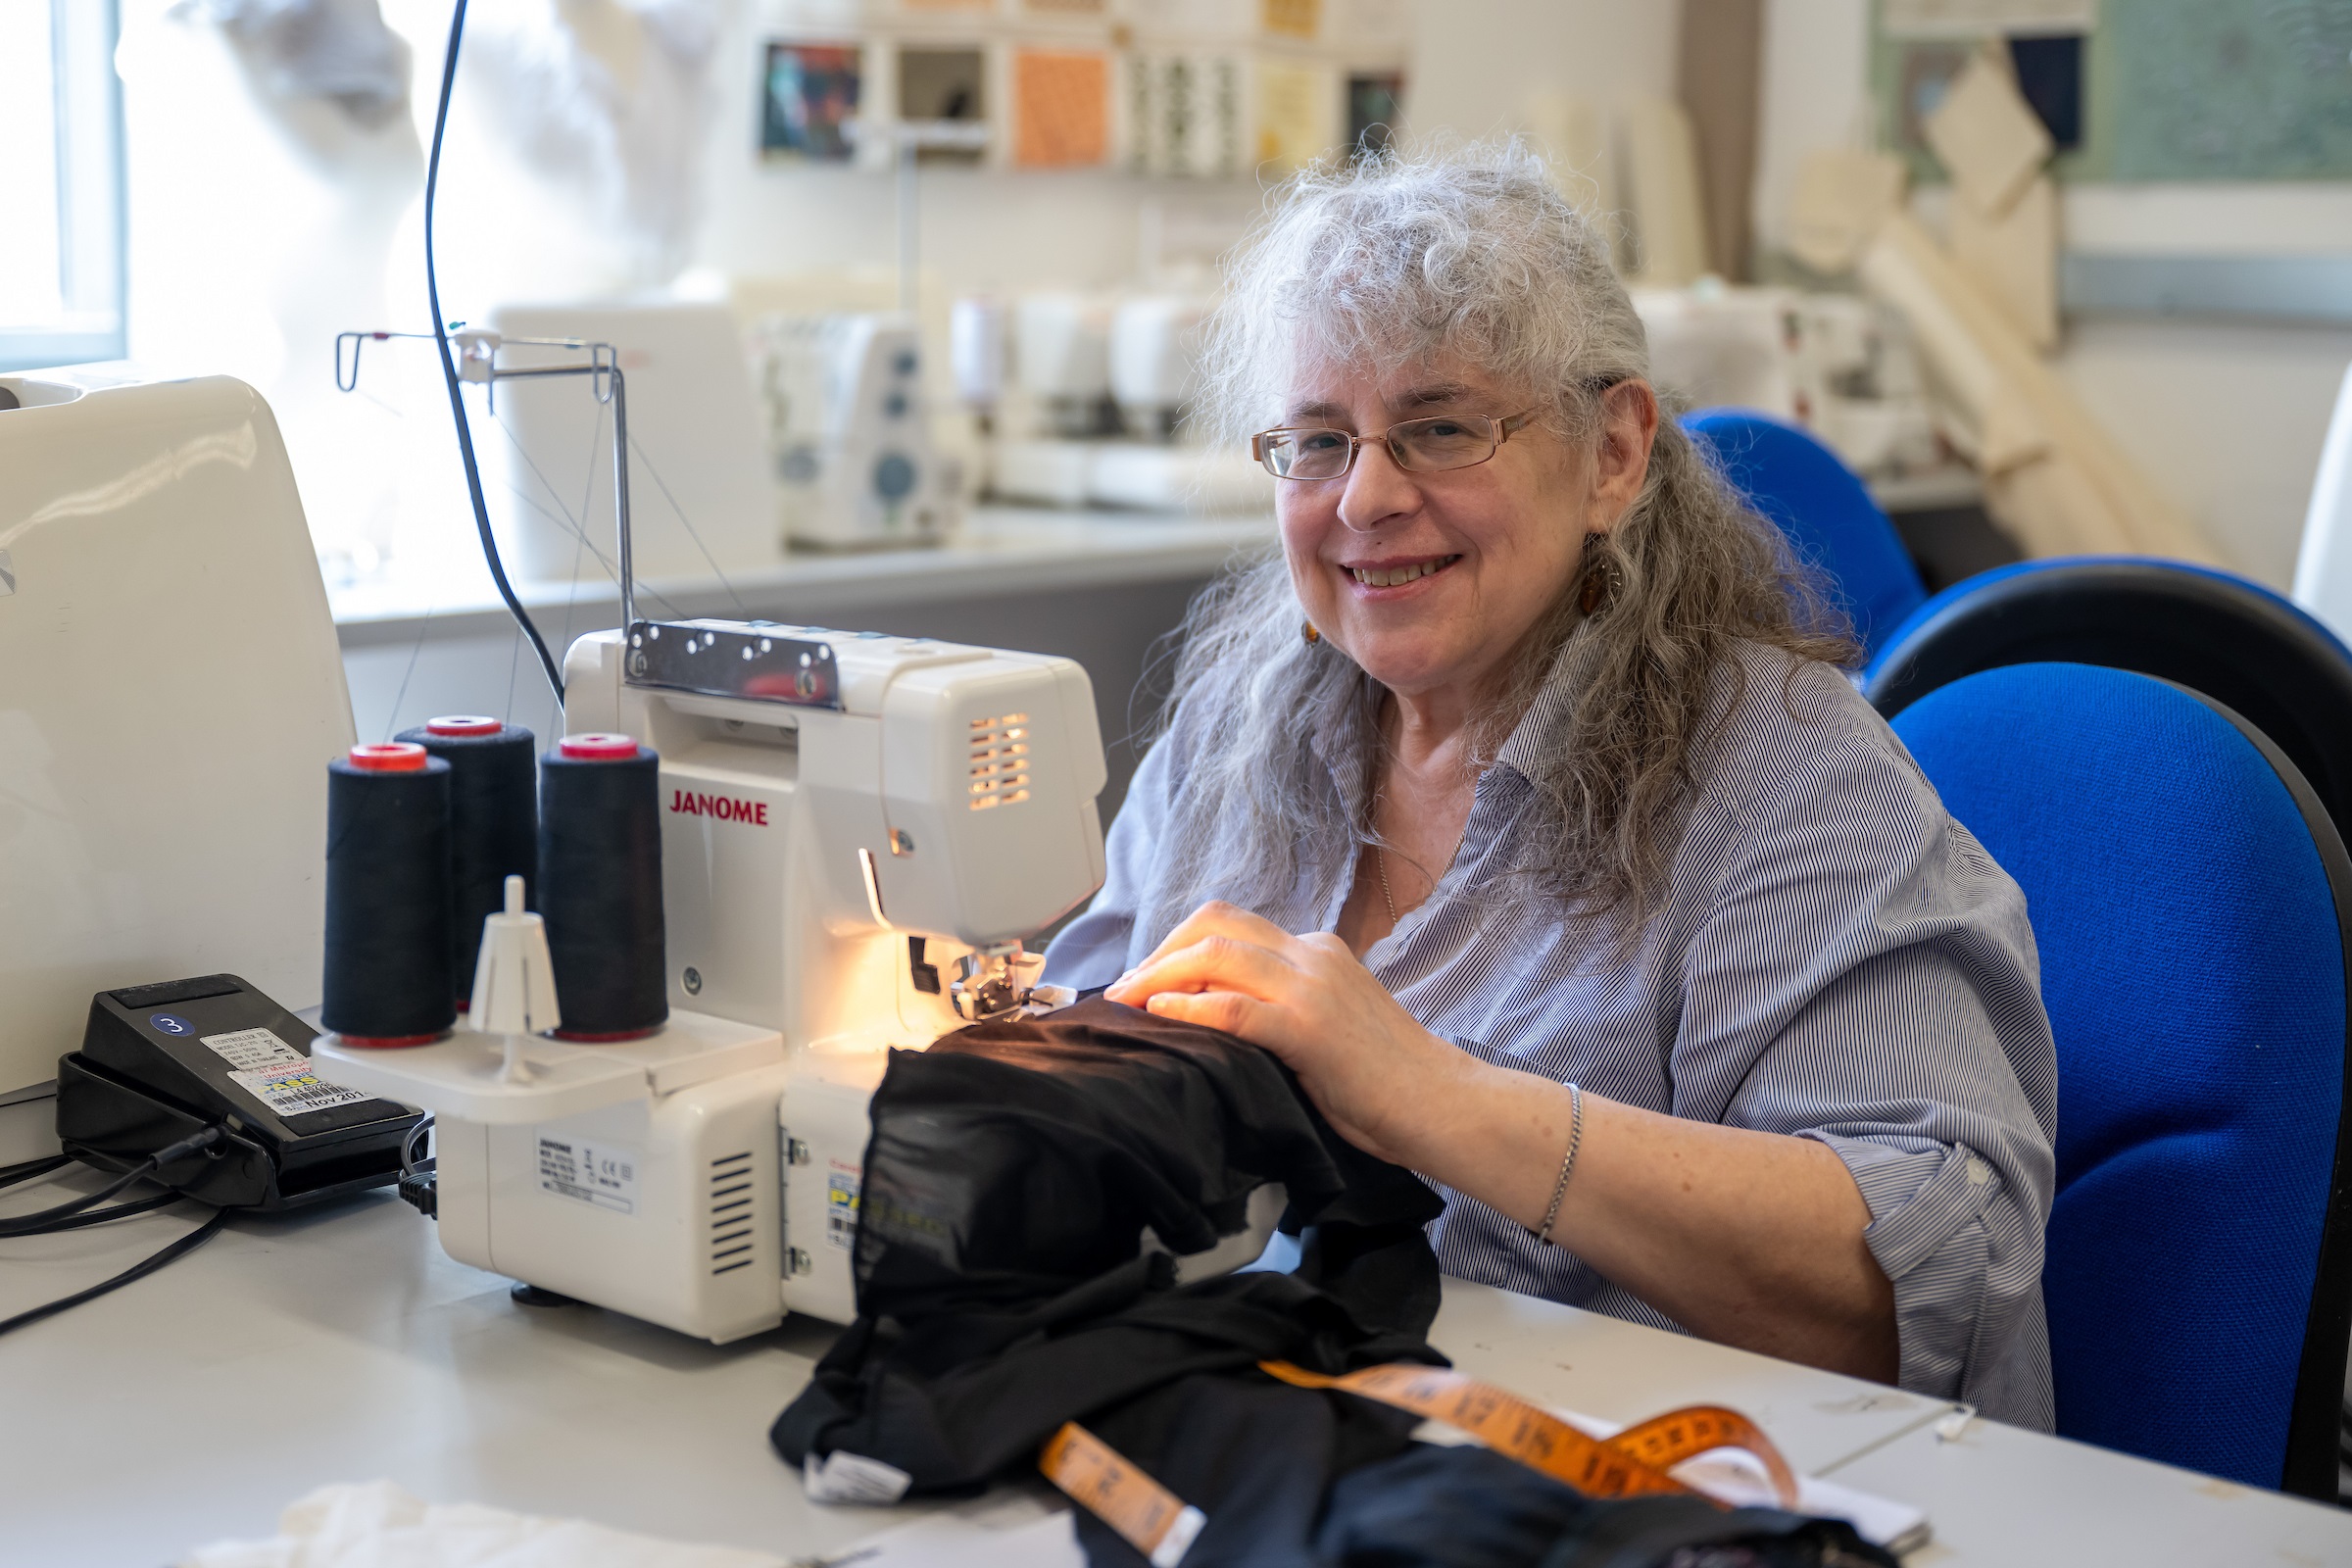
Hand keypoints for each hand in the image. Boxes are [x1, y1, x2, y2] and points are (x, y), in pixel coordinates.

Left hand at [1103, 901, 1467, 1161]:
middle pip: (1213, 925)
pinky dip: (1189, 1007)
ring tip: (1125, 1005)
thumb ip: (1281, 1011)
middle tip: (1123, 992)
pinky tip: (1160, 1017)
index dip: (1177, 947)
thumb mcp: (1327, 1028)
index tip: (1146, 981)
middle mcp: (1311, 954)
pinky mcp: (1310, 1028)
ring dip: (1159, 976)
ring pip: (1216, 954)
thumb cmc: (1384, 1083)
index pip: (1230, 926)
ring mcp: (1312, 986)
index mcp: (1316, 951)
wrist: (1442, 1104)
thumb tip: (1212, 1023)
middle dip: (1159, 953)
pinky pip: (1234, 1007)